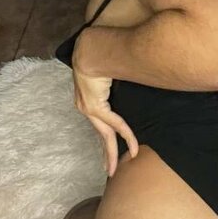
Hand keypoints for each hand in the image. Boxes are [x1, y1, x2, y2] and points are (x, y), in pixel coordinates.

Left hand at [72, 30, 139, 177]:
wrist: (90, 48)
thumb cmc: (101, 54)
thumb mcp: (109, 73)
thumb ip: (115, 82)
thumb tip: (125, 84)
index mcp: (87, 99)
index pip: (101, 123)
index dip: (110, 137)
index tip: (117, 148)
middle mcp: (85, 106)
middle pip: (100, 135)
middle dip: (107, 154)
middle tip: (111, 170)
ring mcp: (87, 107)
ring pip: (104, 134)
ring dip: (112, 152)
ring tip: (115, 167)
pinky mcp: (93, 105)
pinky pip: (113, 123)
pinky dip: (124, 133)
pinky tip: (133, 146)